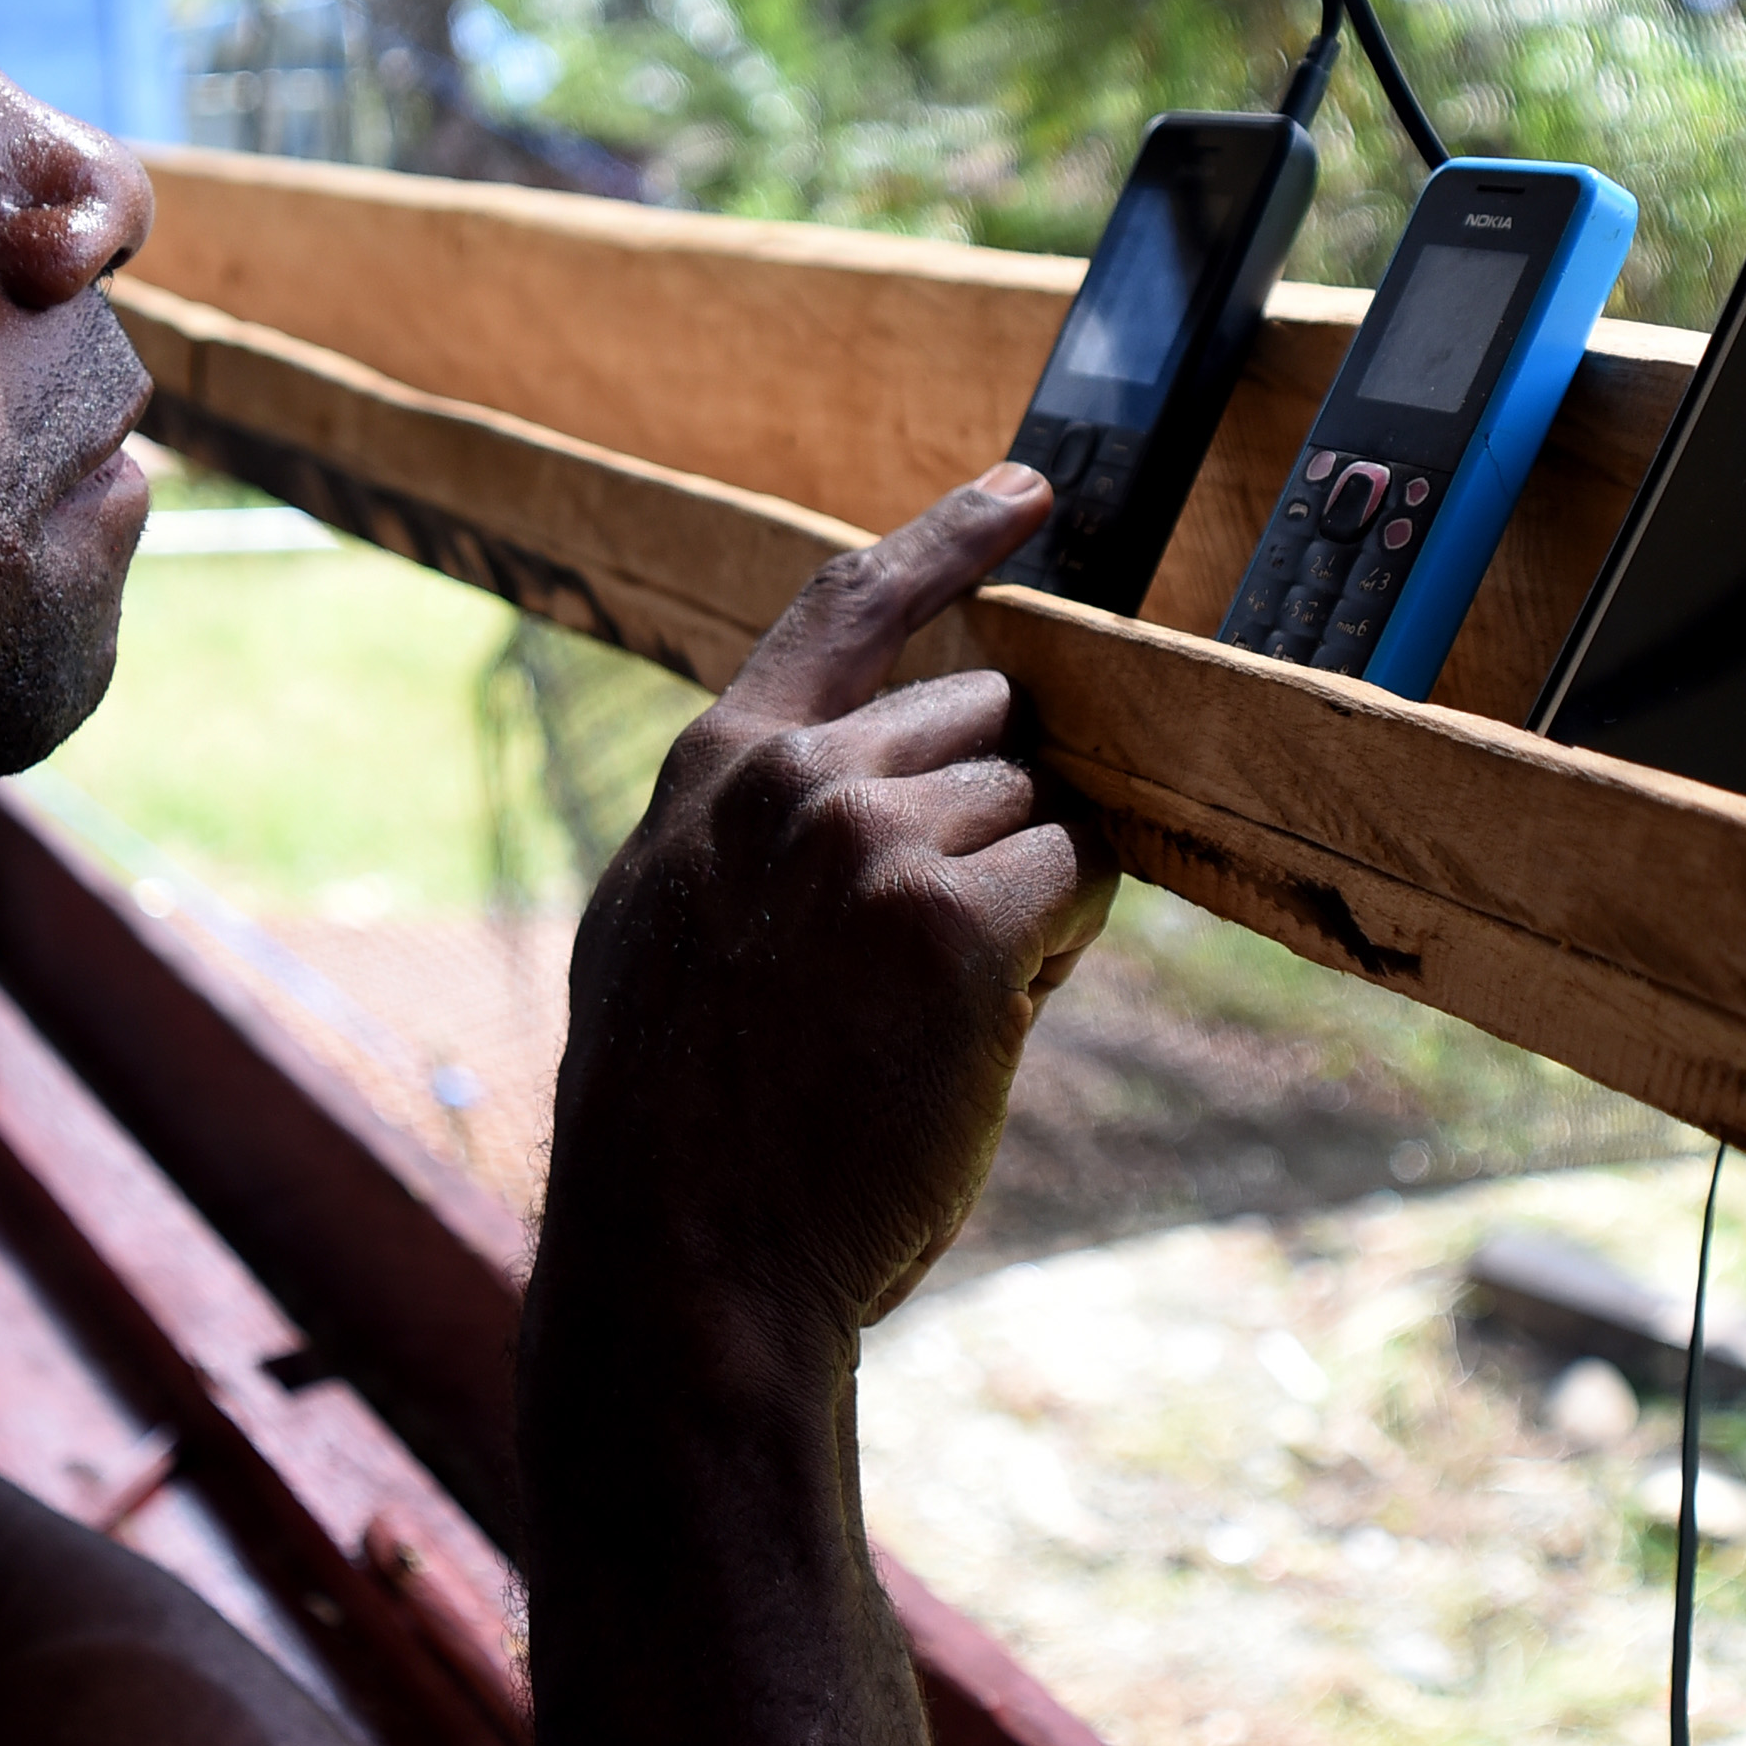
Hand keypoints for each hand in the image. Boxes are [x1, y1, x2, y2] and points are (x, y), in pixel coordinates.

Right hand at [546, 465, 1114, 1336]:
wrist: (688, 1254)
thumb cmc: (685, 1118)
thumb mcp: (668, 927)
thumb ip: (752, 832)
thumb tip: (866, 783)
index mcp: (718, 768)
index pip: (843, 605)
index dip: (948, 535)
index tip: (1030, 491)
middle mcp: (795, 778)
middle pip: (981, 715)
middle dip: (989, 813)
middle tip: (915, 950)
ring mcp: (875, 841)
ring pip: (1039, 807)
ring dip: (1022, 895)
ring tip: (923, 1008)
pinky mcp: (958, 923)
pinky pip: (1077, 881)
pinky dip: (1053, 951)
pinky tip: (969, 1028)